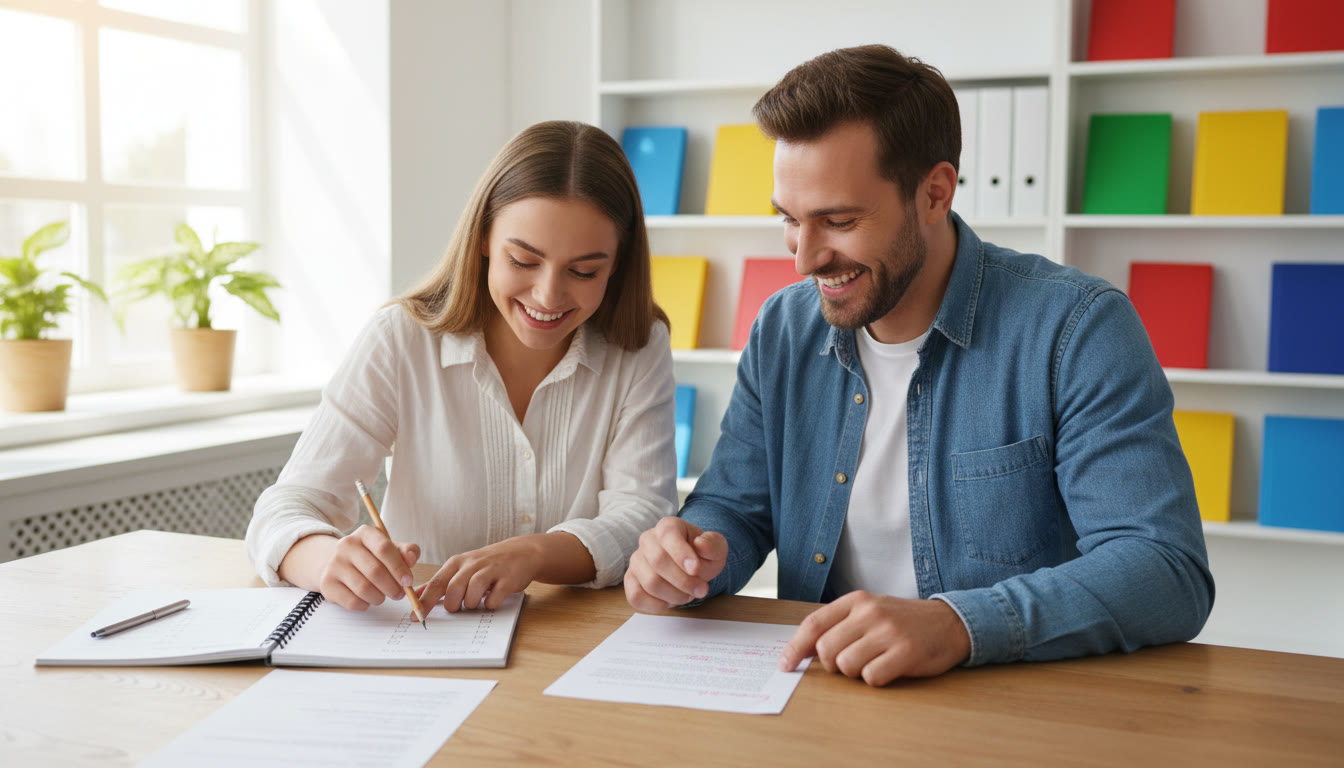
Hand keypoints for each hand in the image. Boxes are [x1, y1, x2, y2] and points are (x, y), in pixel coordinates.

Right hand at [313, 526, 420, 611]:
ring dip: (379, 597)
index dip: (399, 567)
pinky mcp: (327, 583)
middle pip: (375, 571)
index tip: (409, 581)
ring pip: (364, 588)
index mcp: (365, 533)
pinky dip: (365, 604)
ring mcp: (334, 564)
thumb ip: (405, 551)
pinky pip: (352, 601)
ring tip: (383, 596)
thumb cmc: (370, 557)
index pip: (384, 548)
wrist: (337, 563)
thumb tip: (412, 558)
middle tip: (399, 594)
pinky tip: (368, 599)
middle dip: (392, 587)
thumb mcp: (389, 549)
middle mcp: (346, 545)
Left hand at [417, 537, 541, 612]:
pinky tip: (492, 599)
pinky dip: (490, 604)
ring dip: (472, 604)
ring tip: (477, 601)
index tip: (415, 618)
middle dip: (453, 605)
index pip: (436, 583)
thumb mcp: (461, 568)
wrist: (522, 552)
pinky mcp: (507, 579)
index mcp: (457, 563)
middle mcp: (472, 564)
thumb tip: (416, 595)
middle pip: (453, 589)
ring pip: (472, 594)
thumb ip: (440, 581)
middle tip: (458, 608)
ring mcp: (490, 571)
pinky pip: (493, 599)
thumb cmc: (487, 564)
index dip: (425, 602)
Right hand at [624, 516, 727, 611]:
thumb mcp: (716, 548)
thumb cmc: (701, 555)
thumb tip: (701, 545)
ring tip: (688, 595)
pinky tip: (670, 601)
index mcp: (668, 526)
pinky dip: (656, 605)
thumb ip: (713, 545)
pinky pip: (635, 596)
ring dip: (674, 595)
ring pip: (649, 582)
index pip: (668, 535)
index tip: (696, 570)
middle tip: (701, 590)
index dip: (681, 553)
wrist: (691, 566)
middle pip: (658, 561)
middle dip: (683, 581)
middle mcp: (647, 540)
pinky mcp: (630, 580)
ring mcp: (636, 560)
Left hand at [777, 591, 970, 686]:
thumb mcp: (870, 612)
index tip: (785, 665)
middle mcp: (870, 613)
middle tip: (851, 662)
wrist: (949, 623)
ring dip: (856, 673)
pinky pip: (872, 678)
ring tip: (874, 662)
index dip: (795, 648)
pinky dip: (876, 680)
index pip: (814, 624)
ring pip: (847, 666)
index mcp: (856, 601)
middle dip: (833, 665)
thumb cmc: (903, 621)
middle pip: (827, 650)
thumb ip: (840, 625)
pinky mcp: (906, 652)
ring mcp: (888, 631)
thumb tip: (805, 650)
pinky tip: (890, 668)